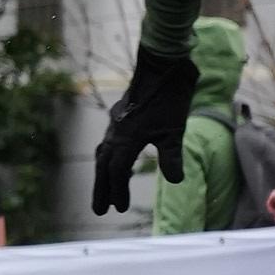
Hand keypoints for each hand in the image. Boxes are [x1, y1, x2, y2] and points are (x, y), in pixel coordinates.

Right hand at [89, 44, 199, 213]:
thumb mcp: (175, 130)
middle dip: (102, 188)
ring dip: (104, 173)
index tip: (119, 209)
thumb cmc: (170, 97)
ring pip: (104, 153)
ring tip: (104, 189)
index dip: (117, 191)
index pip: (117, 171)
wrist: (162, 65)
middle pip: (104, 166)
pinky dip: (109, 155)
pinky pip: (109, 140)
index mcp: (127, 138)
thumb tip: (175, 182)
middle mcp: (117, 132)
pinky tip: (115, 158)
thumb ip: (172, 157)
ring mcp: (117, 122)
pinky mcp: (122, 115)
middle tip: (99, 210)